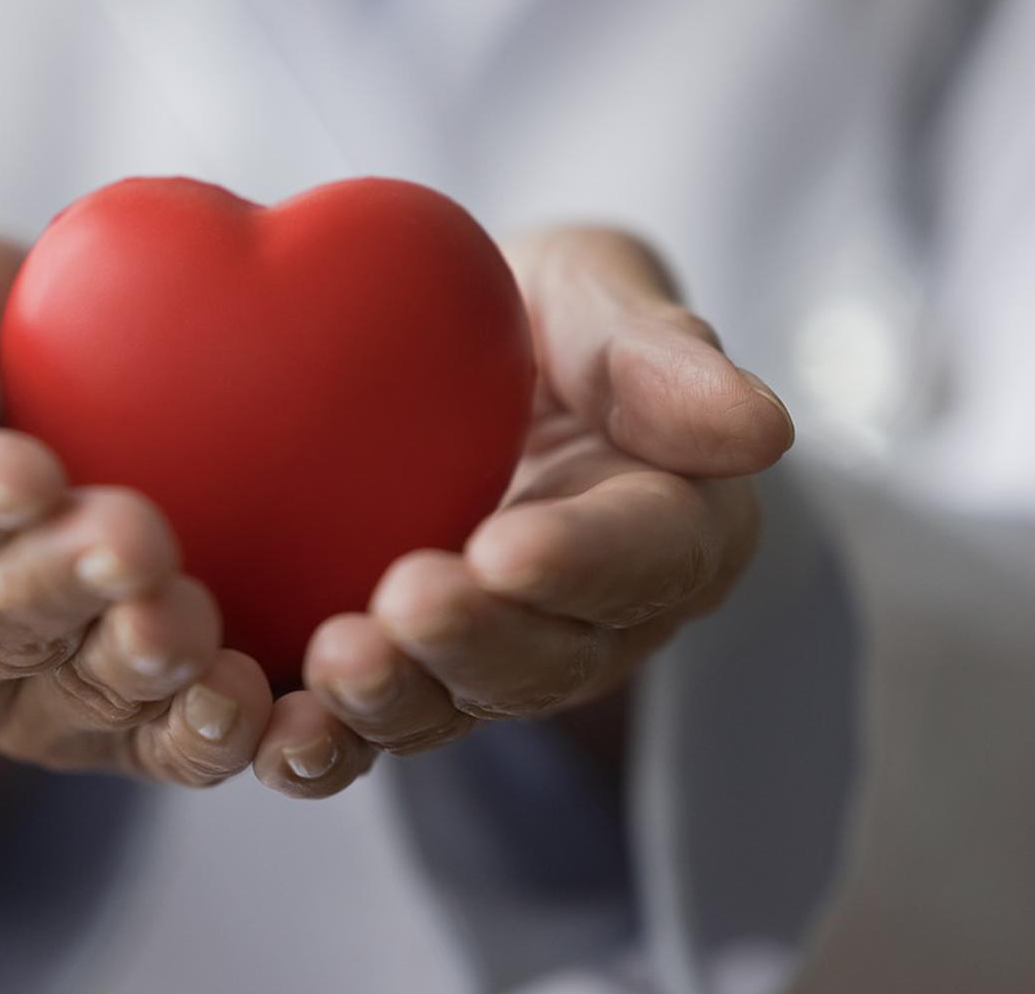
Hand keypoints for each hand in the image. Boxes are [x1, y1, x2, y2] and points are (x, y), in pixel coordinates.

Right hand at [0, 220, 274, 785]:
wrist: (108, 394)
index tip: (25, 473)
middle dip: (57, 583)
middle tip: (133, 539)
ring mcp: (2, 703)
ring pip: (65, 699)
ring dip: (133, 663)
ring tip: (189, 620)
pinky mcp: (106, 738)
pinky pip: (150, 754)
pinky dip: (199, 735)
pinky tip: (244, 704)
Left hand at [258, 227, 792, 797]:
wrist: (445, 357)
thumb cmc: (537, 313)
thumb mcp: (600, 293)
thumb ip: (660, 356)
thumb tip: (765, 430)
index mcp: (672, 529)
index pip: (643, 557)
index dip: (580, 562)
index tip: (511, 546)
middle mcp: (592, 620)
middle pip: (549, 658)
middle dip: (477, 643)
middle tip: (407, 602)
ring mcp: (493, 662)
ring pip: (454, 708)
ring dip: (395, 701)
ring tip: (332, 664)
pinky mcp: (402, 678)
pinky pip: (365, 727)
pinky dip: (320, 740)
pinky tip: (268, 732)